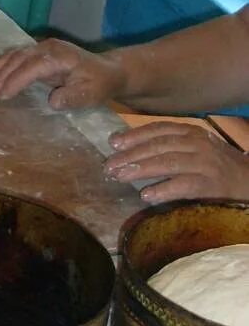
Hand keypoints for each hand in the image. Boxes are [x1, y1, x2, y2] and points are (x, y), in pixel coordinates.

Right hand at [0, 38, 126, 110]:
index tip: (2, 96)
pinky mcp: (37, 53)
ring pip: (11, 56)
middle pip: (16, 59)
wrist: (108, 71)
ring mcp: (40, 48)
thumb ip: (73, 97)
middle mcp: (46, 47)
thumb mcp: (91, 94)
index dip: (15, 81)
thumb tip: (53, 101)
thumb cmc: (99, 84)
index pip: (31, 67)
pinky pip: (13, 58)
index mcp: (58, 55)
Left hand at [103, 122, 248, 203]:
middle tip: (109, 166)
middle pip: (158, 146)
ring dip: (140, 170)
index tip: (113, 143)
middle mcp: (198, 144)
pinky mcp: (211, 184)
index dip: (134, 136)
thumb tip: (129, 150)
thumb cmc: (215, 166)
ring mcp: (205, 163)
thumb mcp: (194, 148)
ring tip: (120, 177)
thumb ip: (168, 146)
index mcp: (191, 133)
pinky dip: (163, 189)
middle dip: (131, 155)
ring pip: (168, 163)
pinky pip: (184, 185)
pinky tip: (146, 195)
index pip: (158, 130)